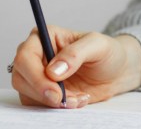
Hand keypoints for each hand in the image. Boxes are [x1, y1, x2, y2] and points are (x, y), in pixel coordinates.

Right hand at [11, 26, 140, 108]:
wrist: (116, 71)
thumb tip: (52, 71)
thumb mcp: (99, 45)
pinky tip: (77, 100)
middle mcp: (37, 55)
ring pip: (28, 94)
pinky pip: (39, 105)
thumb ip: (76, 53)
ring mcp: (37, 75)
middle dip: (43, 93)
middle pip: (22, 78)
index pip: (26, 56)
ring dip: (53, 102)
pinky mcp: (42, 92)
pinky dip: (57, 107)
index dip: (36, 76)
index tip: (55, 91)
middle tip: (65, 100)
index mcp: (46, 36)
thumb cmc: (107, 52)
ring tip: (78, 97)